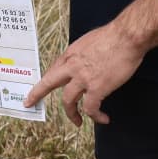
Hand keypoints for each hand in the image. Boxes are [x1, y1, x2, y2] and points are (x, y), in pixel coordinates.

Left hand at [23, 23, 145, 126]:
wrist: (127, 37)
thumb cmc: (113, 36)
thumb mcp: (88, 41)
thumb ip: (82, 54)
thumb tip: (84, 61)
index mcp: (70, 54)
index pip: (53, 69)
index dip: (47, 80)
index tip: (41, 86)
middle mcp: (72, 66)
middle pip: (48, 83)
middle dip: (37, 94)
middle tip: (30, 103)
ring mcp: (82, 78)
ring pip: (68, 100)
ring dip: (72, 114)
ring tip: (78, 121)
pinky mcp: (97, 88)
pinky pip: (91, 108)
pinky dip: (96, 116)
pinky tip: (102, 118)